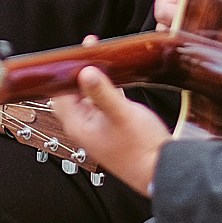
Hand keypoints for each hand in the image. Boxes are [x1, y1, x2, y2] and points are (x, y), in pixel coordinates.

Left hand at [52, 63, 169, 197]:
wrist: (161, 170)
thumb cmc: (141, 149)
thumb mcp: (121, 114)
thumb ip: (102, 92)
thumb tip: (85, 71)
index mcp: (78, 125)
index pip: (60, 93)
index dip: (65, 73)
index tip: (75, 55)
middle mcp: (84, 126)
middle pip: (71, 93)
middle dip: (78, 73)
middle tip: (88, 53)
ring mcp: (97, 126)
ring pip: (87, 97)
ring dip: (92, 79)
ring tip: (101, 59)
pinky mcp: (111, 126)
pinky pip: (102, 102)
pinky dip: (105, 89)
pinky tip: (115, 79)